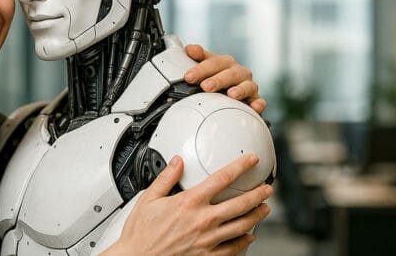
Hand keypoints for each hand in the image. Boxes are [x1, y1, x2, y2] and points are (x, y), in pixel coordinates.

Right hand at [104, 154, 272, 255]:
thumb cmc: (141, 233)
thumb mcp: (148, 199)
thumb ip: (165, 178)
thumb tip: (176, 162)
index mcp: (189, 203)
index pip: (222, 179)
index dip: (240, 167)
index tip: (250, 161)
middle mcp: (203, 220)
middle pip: (240, 204)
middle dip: (258, 194)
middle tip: (266, 189)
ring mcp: (208, 240)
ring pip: (242, 226)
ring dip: (257, 216)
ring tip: (264, 209)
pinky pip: (234, 248)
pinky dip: (245, 241)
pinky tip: (249, 236)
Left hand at [183, 44, 265, 113]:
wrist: (230, 90)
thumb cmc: (215, 76)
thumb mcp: (206, 65)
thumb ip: (198, 57)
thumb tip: (190, 48)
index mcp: (225, 63)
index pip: (213, 62)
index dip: (201, 69)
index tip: (188, 77)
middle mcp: (239, 72)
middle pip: (230, 74)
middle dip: (218, 80)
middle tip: (205, 86)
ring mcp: (249, 85)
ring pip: (247, 86)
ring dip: (240, 90)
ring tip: (231, 94)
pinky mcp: (255, 99)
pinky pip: (260, 101)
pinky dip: (258, 104)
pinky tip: (254, 107)